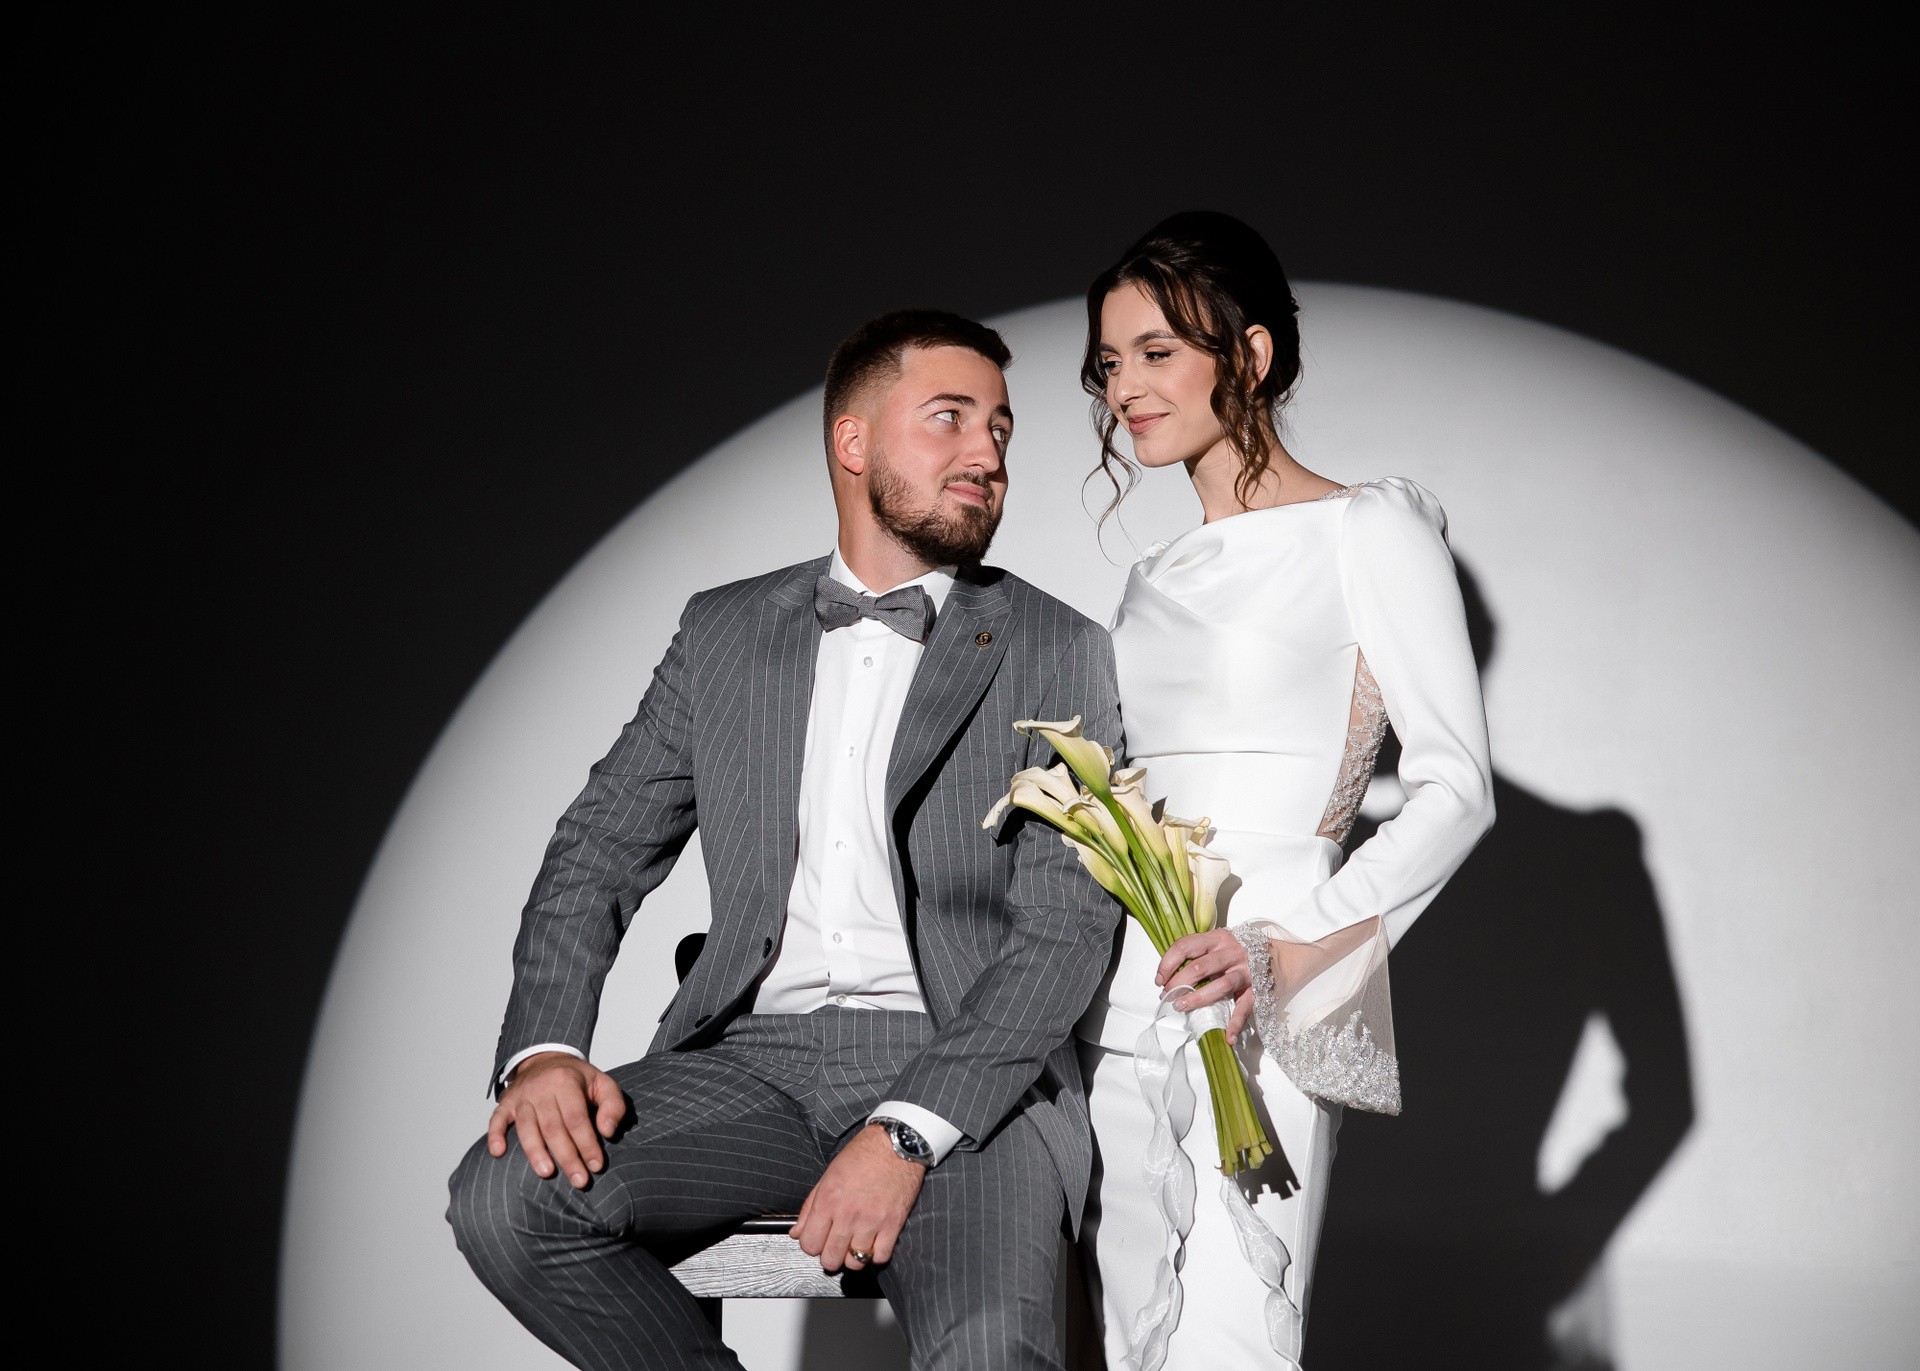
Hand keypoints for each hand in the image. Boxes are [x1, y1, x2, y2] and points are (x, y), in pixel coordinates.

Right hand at [487, 1052, 627, 1187]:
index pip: (577, 1118)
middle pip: (553, 1127)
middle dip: (567, 1157)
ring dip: (536, 1152)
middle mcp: (541, 1088)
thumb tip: (607, 1131)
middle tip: (579, 1181)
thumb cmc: (577, 1078)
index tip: (596, 1166)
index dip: (587, 1144)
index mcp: (566, 1081)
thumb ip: (613, 1105)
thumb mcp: (603, 1084)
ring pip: (526, 1127)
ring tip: (547, 1173)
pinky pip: (496, 1119)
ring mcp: (521, 1096)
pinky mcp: (506, 1103)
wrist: (546, 1059)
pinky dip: (495, 1135)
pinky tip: (498, 1153)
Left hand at [790, 1124, 925, 1272]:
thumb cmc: (862, 1155)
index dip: (812, 1245)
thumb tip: (796, 1232)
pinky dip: (876, 1255)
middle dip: (830, 1255)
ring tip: (855, 1243)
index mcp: (828, 1201)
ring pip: (855, 1263)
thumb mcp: (828, 1175)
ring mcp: (871, 1222)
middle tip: (836, 1245)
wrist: (895, 1145)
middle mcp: (847, 1215)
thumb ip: (810, 1207)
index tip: (818, 1240)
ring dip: (853, 1257)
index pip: (809, 1245)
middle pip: (830, 1259)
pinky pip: (881, 1257)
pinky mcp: (893, 1224)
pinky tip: (874, 1242)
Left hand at [1155, 928, 1255, 1038]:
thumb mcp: (1219, 943)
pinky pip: (1245, 1007)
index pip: (1184, 946)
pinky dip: (1235, 1023)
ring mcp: (1246, 971)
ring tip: (1182, 1007)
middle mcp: (1231, 952)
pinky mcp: (1258, 989)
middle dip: (1178, 984)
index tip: (1160, 980)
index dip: (1167, 964)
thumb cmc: (1240, 951)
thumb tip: (1170, 975)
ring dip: (1198, 999)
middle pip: (1199, 967)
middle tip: (1168, 996)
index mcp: (1217, 938)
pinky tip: (1228, 1036)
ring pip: (1220, 986)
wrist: (1279, 955)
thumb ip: (1198, 954)